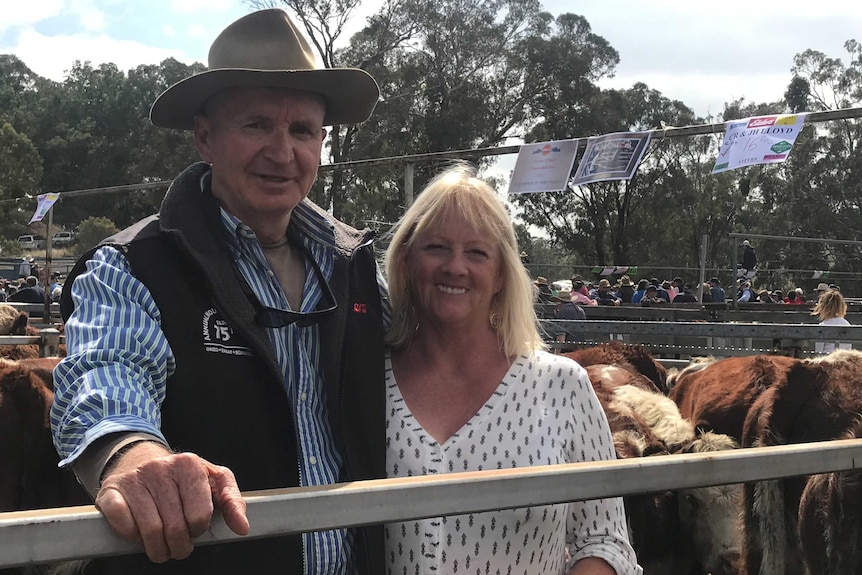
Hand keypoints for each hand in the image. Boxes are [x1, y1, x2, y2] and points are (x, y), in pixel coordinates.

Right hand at [95, 443, 248, 562]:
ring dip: (157, 548)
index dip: (198, 529)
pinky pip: (123, 525)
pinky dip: (132, 537)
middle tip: (179, 547)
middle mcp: (160, 468)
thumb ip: (231, 502)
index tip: (195, 529)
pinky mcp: (111, 492)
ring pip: (149, 530)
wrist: (138, 459)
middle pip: (175, 526)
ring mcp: (134, 479)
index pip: (200, 514)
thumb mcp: (212, 481)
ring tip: (162, 547)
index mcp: (189, 464)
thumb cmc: (180, 476)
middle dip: (179, 546)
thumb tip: (242, 527)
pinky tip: (139, 534)